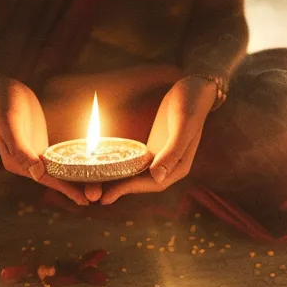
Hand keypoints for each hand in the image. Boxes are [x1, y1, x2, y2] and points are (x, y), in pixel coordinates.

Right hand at [0, 74, 98, 204]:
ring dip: (73, 180)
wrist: (1, 88)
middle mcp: (23, 163)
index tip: (84, 200)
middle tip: (97, 196)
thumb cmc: (4, 102)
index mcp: (15, 163)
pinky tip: (84, 170)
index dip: (64, 189)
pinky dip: (69, 166)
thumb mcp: (11, 122)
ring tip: (95, 187)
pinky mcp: (39, 147)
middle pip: (51, 178)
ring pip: (55, 171)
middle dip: (73, 188)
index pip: (44, 180)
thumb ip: (20, 149)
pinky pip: (56, 160)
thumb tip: (36, 173)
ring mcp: (32, 155)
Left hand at [100, 76, 218, 203]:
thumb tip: (157, 177)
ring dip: (118, 180)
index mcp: (179, 167)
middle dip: (119, 189)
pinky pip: (135, 162)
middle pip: (142, 183)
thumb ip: (172, 152)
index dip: (129, 191)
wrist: (194, 89)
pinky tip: (104, 167)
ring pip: (137, 174)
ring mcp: (160, 158)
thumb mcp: (183, 126)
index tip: (107, 197)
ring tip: (94, 185)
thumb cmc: (191, 105)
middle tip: (92, 195)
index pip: (152, 184)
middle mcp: (169, 167)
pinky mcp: (153, 148)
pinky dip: (121, 166)